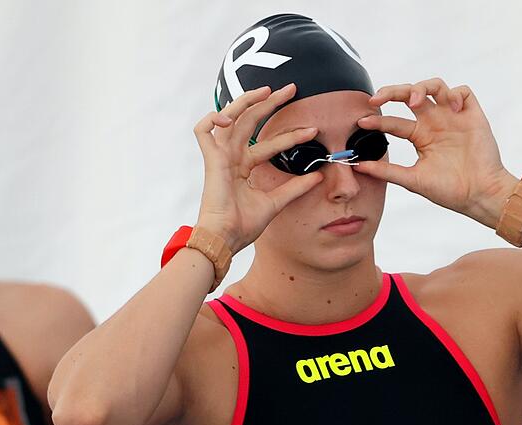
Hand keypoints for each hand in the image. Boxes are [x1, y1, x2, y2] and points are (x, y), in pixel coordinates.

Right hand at [193, 83, 322, 253]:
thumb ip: (295, 187)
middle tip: (291, 89)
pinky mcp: (211, 160)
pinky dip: (213, 119)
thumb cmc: (244, 225)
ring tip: (267, 90)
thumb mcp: (276, 202)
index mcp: (243, 166)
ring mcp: (220, 156)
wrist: (226, 239)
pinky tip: (230, 118)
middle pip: (249, 120)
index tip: (313, 130)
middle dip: (270, 102)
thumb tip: (318, 176)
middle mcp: (232, 157)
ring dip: (247, 101)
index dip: (290, 134)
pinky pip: (203, 130)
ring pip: (229, 117)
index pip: (268, 141)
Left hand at [354, 78, 517, 227]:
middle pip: (410, 95)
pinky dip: (455, 94)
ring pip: (435, 87)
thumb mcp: (413, 180)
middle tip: (379, 97)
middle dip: (393, 92)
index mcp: (420, 137)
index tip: (363, 122)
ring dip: (422, 88)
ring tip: (416, 101)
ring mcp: (453, 117)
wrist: (479, 195)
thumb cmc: (450, 191)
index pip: (394, 122)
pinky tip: (452, 108)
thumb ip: (387, 171)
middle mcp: (434, 123)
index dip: (378, 120)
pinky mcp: (472, 115)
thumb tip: (358, 166)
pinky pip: (463, 92)